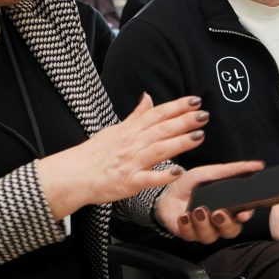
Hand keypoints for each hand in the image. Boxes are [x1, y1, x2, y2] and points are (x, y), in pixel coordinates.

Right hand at [38, 94, 208, 219]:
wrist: (75, 174)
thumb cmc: (95, 153)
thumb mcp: (115, 129)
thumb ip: (136, 115)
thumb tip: (148, 97)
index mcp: (130, 130)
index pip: (157, 114)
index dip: (177, 106)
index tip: (195, 100)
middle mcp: (132, 144)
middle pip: (161, 129)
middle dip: (184, 121)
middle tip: (204, 115)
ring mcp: (131, 163)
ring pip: (159, 150)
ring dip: (179, 142)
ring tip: (199, 136)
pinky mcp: (129, 182)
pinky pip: (148, 178)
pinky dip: (163, 175)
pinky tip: (178, 171)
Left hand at [155, 160, 264, 243]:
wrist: (169, 190)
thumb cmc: (194, 183)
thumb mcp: (213, 172)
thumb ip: (234, 170)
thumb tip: (259, 165)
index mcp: (229, 207)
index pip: (244, 215)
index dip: (246, 216)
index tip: (243, 213)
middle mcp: (219, 222)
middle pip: (231, 231)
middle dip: (225, 224)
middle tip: (218, 213)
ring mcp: (205, 230)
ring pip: (210, 236)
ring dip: (204, 224)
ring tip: (196, 210)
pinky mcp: (189, 235)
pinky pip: (190, 236)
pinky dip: (187, 226)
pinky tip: (184, 216)